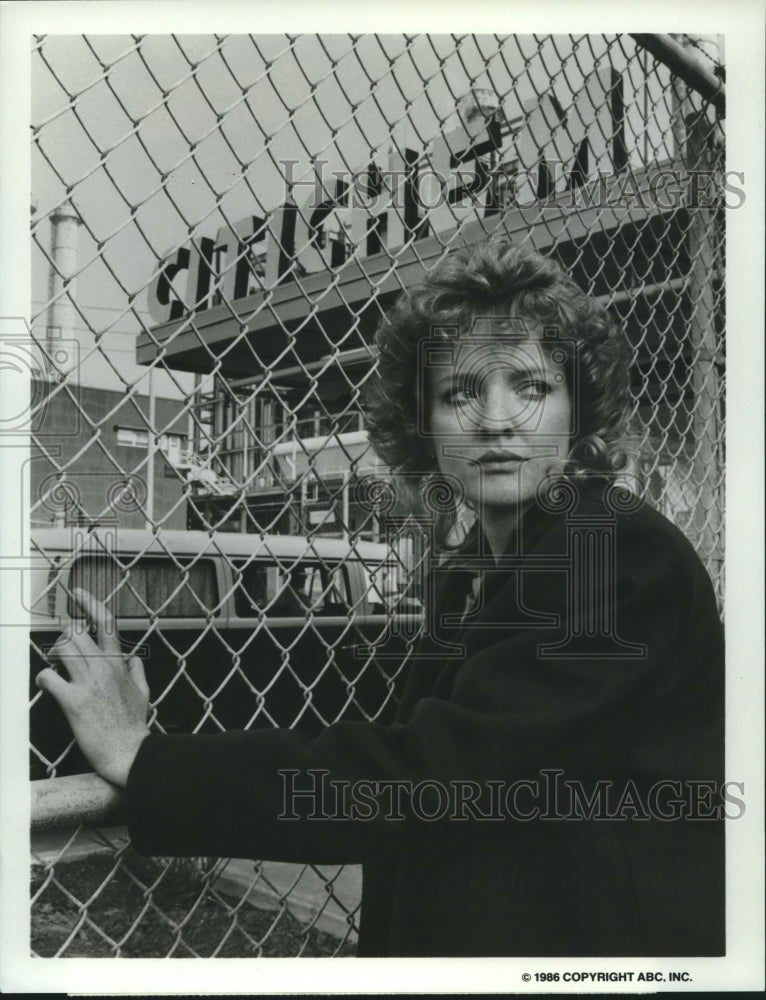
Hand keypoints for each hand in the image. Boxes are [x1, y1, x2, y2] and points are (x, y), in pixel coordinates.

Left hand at [36, 588, 150, 787]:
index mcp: (119, 663)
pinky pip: (49, 679)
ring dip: (53, 652)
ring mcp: (88, 683)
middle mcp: (103, 667)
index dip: (90, 603)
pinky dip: (43, 678)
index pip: (105, 623)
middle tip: (60, 635)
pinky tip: (45, 684)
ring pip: (62, 649)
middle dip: (63, 629)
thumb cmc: (135, 726)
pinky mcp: (73, 701)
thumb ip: (138, 671)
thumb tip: (134, 658)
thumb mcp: (144, 692)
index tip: (78, 593)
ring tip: (54, 661)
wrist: (129, 752)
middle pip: (76, 631)